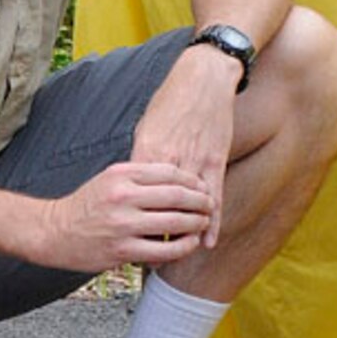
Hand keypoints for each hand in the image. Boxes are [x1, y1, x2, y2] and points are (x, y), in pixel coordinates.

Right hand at [34, 160, 212, 270]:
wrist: (53, 232)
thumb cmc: (86, 205)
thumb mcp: (109, 178)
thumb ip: (140, 176)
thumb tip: (179, 179)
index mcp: (122, 174)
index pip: (169, 172)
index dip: (192, 180)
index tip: (202, 186)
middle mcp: (123, 197)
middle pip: (176, 195)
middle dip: (200, 201)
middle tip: (209, 204)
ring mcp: (123, 225)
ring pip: (174, 223)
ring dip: (195, 223)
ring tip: (203, 223)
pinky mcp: (122, 251)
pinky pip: (163, 250)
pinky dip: (182, 247)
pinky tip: (190, 243)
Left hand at [130, 46, 241, 246]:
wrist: (204, 77)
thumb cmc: (172, 100)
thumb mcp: (146, 126)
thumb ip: (140, 157)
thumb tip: (132, 182)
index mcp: (146, 151)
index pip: (135, 196)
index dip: (128, 222)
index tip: (120, 242)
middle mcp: (170, 160)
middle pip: (159, 207)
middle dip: (152, 235)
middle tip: (146, 260)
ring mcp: (195, 161)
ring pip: (187, 207)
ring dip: (183, 234)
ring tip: (174, 257)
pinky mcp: (216, 161)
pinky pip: (214, 198)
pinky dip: (210, 223)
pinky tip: (205, 242)